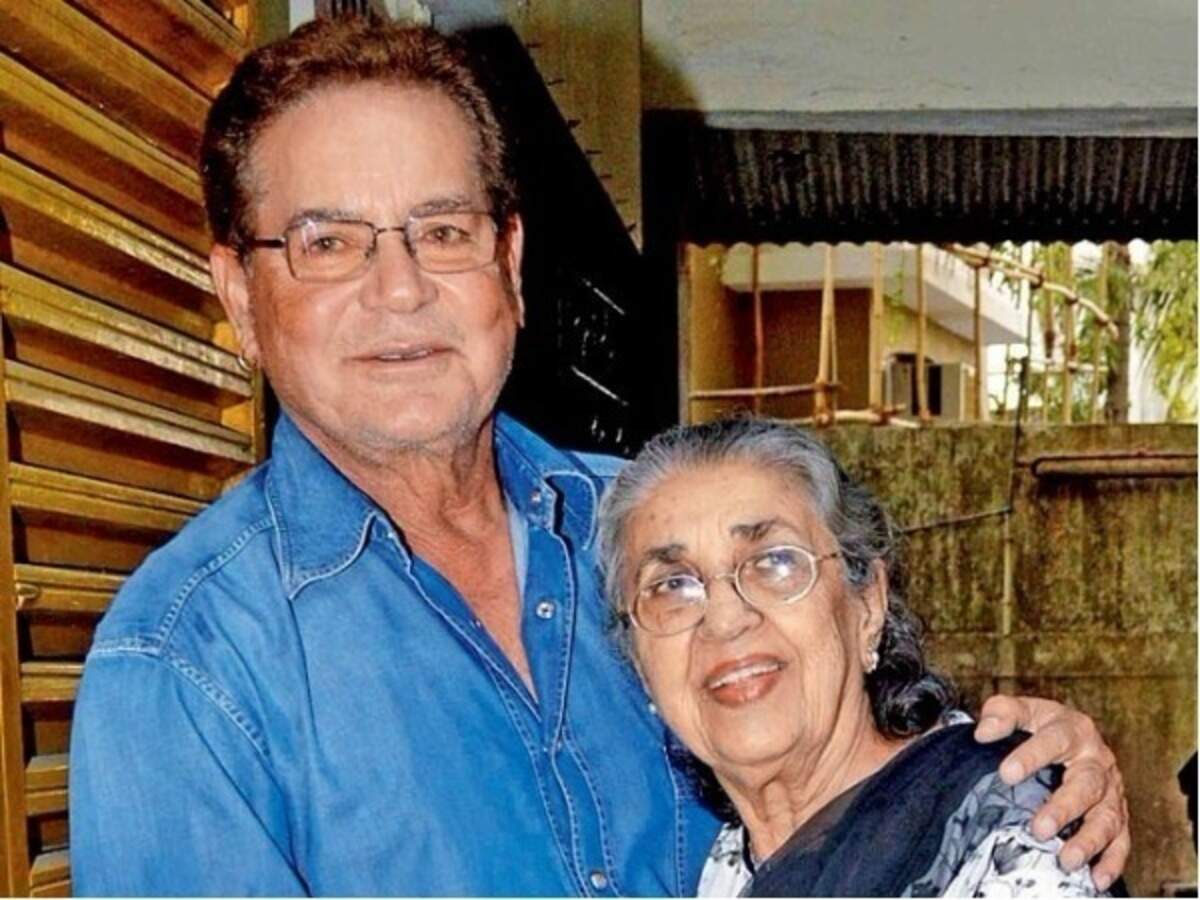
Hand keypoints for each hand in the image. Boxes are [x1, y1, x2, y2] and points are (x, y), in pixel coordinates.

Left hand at [974, 694, 1127, 891]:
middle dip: (1064, 808)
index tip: (1006, 774)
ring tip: (1066, 861)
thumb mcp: (1021, 710)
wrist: (1070, 734)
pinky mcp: (1118, 814)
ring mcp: (1111, 789)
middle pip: (1086, 784)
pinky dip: (1112, 861)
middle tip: (1039, 829)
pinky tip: (1096, 879)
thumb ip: (1001, 713)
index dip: (1031, 756)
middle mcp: (1097, 759)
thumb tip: (983, 732)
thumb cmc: (1039, 725)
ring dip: (1089, 841)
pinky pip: (1121, 840)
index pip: (1053, 740)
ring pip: (1108, 817)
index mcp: (1073, 729)